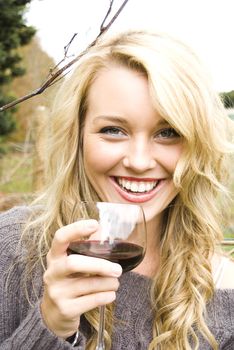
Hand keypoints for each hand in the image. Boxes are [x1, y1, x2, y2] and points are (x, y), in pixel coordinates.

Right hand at [40, 220, 121, 338]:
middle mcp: (52, 273)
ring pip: (88, 284)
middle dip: (100, 265)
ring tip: (115, 283)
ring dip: (108, 283)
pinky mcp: (65, 309)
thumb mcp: (73, 263)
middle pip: (74, 263)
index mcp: (55, 256)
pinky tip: (110, 294)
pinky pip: (92, 300)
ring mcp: (57, 292)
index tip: (94, 224)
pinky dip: (106, 296)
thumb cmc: (70, 280)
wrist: (55, 314)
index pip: (60, 238)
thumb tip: (104, 231)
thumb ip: (86, 249)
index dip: (76, 229)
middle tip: (118, 269)